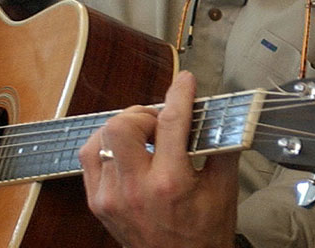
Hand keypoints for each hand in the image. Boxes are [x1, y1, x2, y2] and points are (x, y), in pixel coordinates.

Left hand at [80, 70, 240, 247]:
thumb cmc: (203, 235)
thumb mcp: (224, 189)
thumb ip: (222, 146)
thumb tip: (221, 113)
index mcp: (170, 184)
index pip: (170, 122)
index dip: (179, 94)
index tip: (185, 82)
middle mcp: (135, 190)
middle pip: (121, 125)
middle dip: (143, 114)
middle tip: (160, 123)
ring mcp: (111, 198)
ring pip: (100, 138)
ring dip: (123, 128)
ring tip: (142, 136)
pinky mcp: (98, 203)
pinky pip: (89, 157)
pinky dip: (105, 145)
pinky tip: (125, 151)